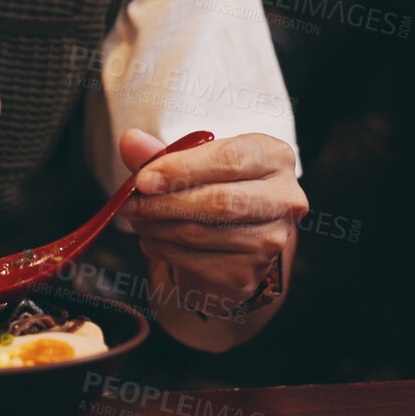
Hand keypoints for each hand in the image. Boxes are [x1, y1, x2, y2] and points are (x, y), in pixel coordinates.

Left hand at [117, 128, 306, 319]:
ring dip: (157, 227)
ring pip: (202, 233)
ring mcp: (272, 241)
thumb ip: (163, 152)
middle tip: (129, 203)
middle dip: (164, 203)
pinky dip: (163, 249)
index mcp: (275, 157)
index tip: (143, 179)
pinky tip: (151, 238)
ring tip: (136, 217)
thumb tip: (131, 141)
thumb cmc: (214, 186)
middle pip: (219, 202)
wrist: (234, 238)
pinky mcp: (250, 274)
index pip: (230, 159)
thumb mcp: (193, 161)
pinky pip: (196, 261)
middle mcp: (285, 199)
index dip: (182, 169)